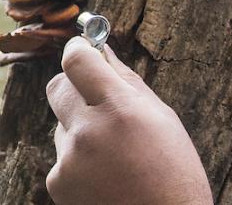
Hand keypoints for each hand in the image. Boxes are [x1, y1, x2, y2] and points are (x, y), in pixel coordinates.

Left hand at [45, 37, 212, 204]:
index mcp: (122, 110)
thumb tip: (104, 52)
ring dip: (81, 130)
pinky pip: (63, 157)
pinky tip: (105, 178)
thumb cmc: (174, 177)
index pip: (77, 61)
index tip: (82, 49)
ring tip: (115, 157)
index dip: (77, 50)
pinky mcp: (58, 182)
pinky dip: (78, 162)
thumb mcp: (164, 122)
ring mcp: (70, 159)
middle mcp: (89, 131)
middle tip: (95, 97)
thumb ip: (129, 84)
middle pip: (57, 86)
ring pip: (63, 125)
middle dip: (73, 86)